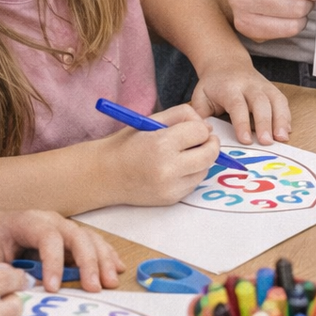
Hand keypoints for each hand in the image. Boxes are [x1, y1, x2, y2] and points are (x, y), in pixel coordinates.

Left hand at [0, 208, 123, 292]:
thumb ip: (7, 270)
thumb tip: (24, 289)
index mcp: (28, 221)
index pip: (47, 237)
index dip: (53, 262)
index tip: (52, 287)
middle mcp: (50, 220)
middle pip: (76, 235)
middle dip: (88, 262)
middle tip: (94, 287)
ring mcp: (63, 226)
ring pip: (89, 238)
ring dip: (103, 260)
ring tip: (111, 282)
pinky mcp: (69, 237)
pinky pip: (92, 242)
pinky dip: (106, 255)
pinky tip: (117, 268)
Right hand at [97, 103, 220, 205]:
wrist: (105, 175)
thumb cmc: (127, 144)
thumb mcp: (151, 120)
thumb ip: (182, 116)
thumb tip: (207, 127)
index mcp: (161, 143)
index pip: (200, 132)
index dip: (200, 128)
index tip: (194, 128)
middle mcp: (168, 168)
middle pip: (210, 154)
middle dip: (210, 144)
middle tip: (202, 140)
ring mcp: (170, 187)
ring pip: (205, 170)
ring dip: (201, 160)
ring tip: (184, 154)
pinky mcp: (171, 199)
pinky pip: (194, 183)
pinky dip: (191, 174)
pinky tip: (176, 168)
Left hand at [189, 52, 291, 143]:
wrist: (226, 63)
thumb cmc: (212, 85)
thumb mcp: (200, 97)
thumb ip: (200, 116)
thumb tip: (203, 134)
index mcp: (229, 87)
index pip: (237, 105)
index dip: (242, 123)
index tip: (246, 140)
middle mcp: (249, 85)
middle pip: (260, 102)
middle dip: (265, 122)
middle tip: (267, 142)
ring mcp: (263, 86)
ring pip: (275, 100)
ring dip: (280, 120)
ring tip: (282, 138)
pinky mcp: (272, 89)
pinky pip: (282, 102)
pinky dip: (286, 117)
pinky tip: (286, 131)